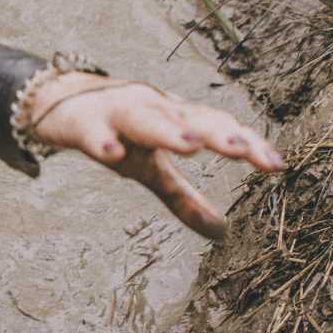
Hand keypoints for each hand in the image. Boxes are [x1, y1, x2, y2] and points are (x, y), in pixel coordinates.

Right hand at [26, 73, 282, 240]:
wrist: (56, 100)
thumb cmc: (115, 132)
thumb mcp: (150, 169)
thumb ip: (183, 198)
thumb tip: (222, 233)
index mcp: (174, 118)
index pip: (216, 127)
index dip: (246, 143)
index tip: (276, 166)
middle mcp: (152, 108)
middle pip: (189, 118)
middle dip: (217, 132)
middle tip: (243, 149)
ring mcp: (117, 112)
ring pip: (145, 118)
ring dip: (167, 130)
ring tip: (190, 146)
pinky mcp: (83, 122)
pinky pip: (94, 131)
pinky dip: (103, 140)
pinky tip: (113, 153)